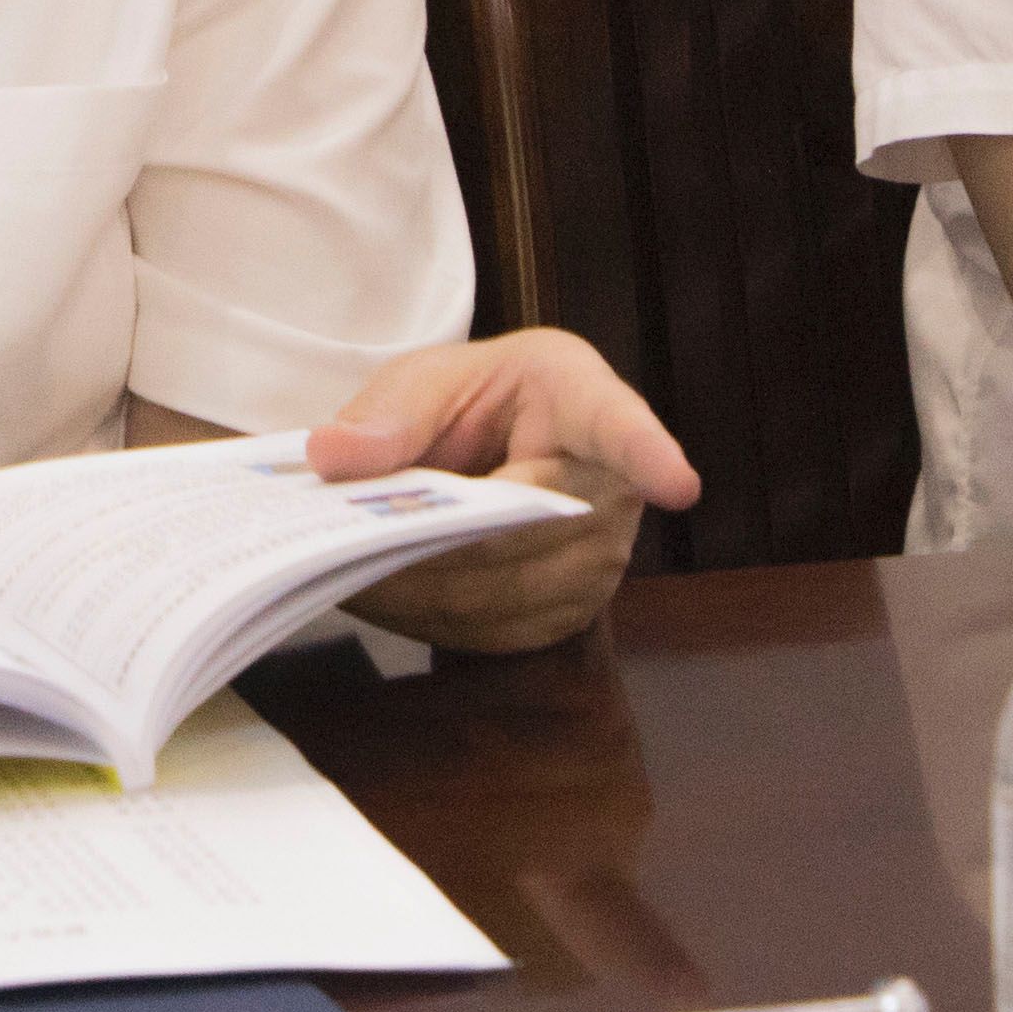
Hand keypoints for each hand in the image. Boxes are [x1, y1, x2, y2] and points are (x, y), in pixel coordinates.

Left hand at [315, 331, 693, 653]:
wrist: (493, 446)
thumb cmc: (471, 399)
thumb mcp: (425, 381)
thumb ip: (385, 415)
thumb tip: (334, 455)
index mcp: (583, 398)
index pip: (622, 430)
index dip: (650, 456)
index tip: (678, 483)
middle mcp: (612, 487)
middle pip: (530, 535)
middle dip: (436, 545)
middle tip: (348, 544)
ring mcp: (601, 560)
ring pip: (509, 595)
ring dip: (423, 592)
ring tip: (345, 570)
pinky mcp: (570, 611)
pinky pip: (497, 631)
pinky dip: (430, 618)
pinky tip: (381, 593)